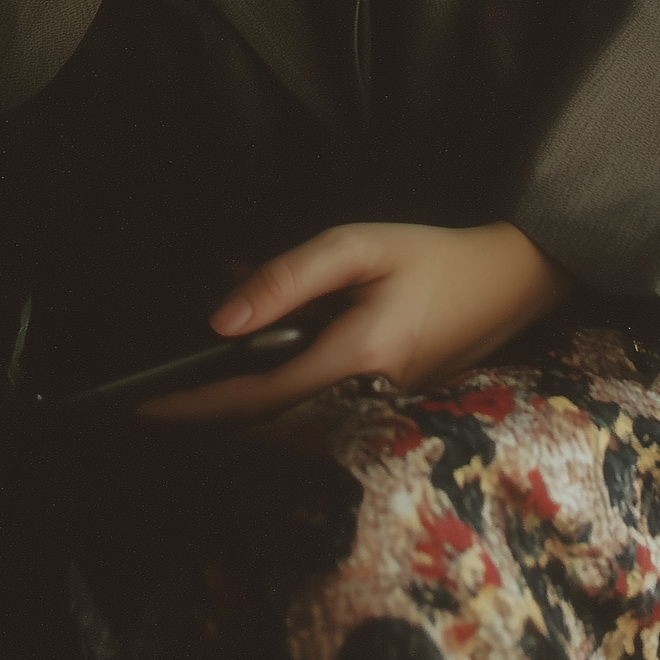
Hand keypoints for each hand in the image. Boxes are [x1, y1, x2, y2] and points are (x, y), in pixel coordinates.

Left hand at [138, 221, 573, 425]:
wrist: (514, 279)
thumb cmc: (434, 255)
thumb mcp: (359, 246)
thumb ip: (287, 280)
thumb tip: (221, 322)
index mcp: (360, 355)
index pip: (260, 395)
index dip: (199, 404)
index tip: (145, 408)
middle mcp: (371, 397)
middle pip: (272, 413)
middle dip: (212, 404)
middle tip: (156, 394)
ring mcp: (385, 409)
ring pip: (297, 406)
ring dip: (249, 389)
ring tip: (205, 364)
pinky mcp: (392, 404)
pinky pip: (323, 398)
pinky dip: (286, 380)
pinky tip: (270, 348)